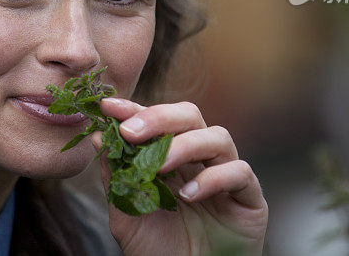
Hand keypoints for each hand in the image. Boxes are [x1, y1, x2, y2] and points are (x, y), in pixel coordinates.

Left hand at [92, 98, 267, 255]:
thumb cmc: (157, 250)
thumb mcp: (126, 213)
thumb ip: (116, 176)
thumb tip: (98, 136)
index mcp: (170, 156)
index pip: (156, 121)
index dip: (134, 109)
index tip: (108, 106)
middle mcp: (200, 159)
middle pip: (190, 116)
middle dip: (159, 117)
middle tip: (131, 132)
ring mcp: (226, 175)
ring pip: (218, 137)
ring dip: (185, 146)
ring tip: (160, 167)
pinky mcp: (250, 197)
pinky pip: (240, 172)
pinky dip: (214, 178)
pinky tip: (190, 195)